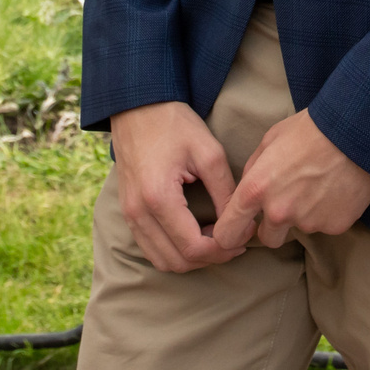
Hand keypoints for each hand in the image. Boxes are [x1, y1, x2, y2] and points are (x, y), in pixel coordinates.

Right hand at [106, 101, 240, 272]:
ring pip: (162, 260)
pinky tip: (194, 235)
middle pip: (178, 261)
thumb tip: (240, 222)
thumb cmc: (174, 125)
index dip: (223, 249)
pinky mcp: (127, 213)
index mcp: (159, 197)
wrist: (137, 108)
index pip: (193, 247)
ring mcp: (129, 214)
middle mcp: (138, 213)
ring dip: (191, 259)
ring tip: (216, 240)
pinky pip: (150, 248)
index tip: (242, 237)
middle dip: (210, 258)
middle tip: (233, 242)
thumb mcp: (208, 152)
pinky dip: (173, 252)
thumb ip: (225, 191)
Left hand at [211, 110, 369, 252]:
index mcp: (256, 189)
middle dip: (274, 226)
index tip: (235, 233)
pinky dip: (329, 212)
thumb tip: (246, 190)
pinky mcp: (335, 226)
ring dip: (304, 215)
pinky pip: (326, 225)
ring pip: (300, 229)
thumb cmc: (310, 129)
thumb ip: (253, 169)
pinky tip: (336, 188)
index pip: (227, 233)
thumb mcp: (270, 140)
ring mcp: (308, 222)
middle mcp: (279, 211)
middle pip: (267, 239)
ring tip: (319, 185)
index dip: (229, 236)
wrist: (354, 131)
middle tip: (290, 200)